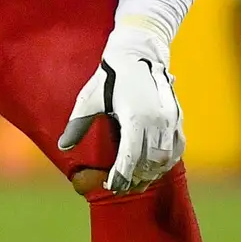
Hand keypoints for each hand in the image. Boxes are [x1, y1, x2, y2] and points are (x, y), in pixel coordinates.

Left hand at [57, 25, 183, 193]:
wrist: (139, 52)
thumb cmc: (111, 76)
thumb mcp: (90, 98)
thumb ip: (77, 124)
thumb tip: (62, 146)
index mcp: (135, 118)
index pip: (130, 158)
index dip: (121, 176)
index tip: (112, 186)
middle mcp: (156, 121)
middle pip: (148, 163)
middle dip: (135, 179)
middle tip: (122, 189)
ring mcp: (170, 120)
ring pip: (164, 159)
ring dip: (151, 174)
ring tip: (137, 182)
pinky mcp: (178, 118)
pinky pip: (177, 148)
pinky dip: (166, 162)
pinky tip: (155, 169)